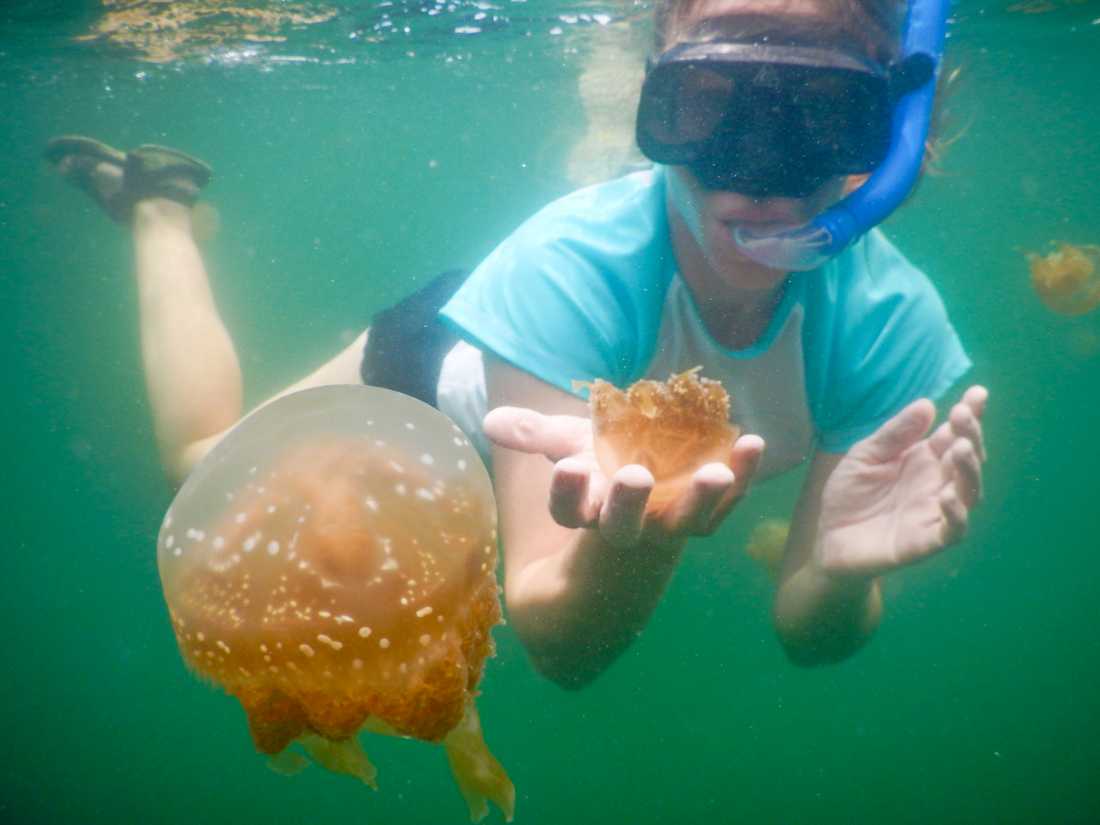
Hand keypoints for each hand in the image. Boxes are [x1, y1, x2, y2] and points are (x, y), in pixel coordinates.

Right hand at [483, 406, 764, 547]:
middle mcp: (626, 525)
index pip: (567, 511)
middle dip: (628, 503)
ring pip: (686, 522)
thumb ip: (534, 433)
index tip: (568, 467)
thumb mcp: (567, 445)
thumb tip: (492, 421)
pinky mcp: (708, 511)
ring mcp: (670, 522)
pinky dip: (743, 474)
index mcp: (585, 510)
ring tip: (715, 473)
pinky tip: (753, 444)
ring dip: (702, 499)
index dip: (567, 493)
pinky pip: (729, 499)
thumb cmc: (598, 465)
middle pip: (623, 525)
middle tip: (633, 477)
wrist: (643, 491)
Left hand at [816, 385, 987, 577]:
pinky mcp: (926, 542)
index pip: (954, 435)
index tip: (977, 393)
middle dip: (971, 436)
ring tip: (961, 448)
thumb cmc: (850, 494)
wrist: (828, 538)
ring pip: (969, 493)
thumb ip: (894, 434)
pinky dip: (956, 515)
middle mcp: (937, 484)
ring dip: (970, 470)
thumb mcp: (865, 456)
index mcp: (924, 460)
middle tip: (962, 416)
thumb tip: (927, 404)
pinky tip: (948, 496)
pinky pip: (952, 531)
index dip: (970, 415)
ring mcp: (934, 513)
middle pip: (967, 460)